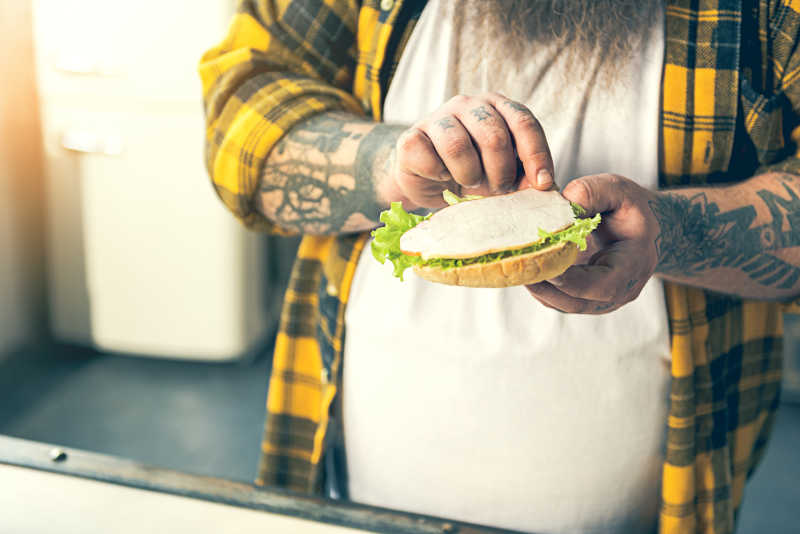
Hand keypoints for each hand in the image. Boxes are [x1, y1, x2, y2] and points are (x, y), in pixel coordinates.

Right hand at [380, 93, 554, 209]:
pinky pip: (427, 157)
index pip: (524, 122)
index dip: (536, 155)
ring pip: (457, 145)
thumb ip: (530, 178)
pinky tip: (441, 178)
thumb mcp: (507, 176)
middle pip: (493, 135)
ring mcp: (437, 117)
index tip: (542, 184)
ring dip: (468, 175)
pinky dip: (438, 176)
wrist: (430, 184)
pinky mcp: (411, 137)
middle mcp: (468, 104)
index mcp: (499, 107)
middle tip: (497, 189)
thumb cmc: (475, 176)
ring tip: (468, 183)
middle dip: (500, 172)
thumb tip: (554, 189)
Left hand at [526, 174, 660, 313]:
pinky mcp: (584, 298)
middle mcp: (618, 292)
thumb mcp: (618, 191)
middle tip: (518, 266)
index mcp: (632, 267)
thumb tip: (563, 203)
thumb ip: (593, 192)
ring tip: (516, 266)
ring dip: (538, 288)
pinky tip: (524, 267)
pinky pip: (558, 300)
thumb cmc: (631, 210)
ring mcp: (601, 300)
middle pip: (575, 301)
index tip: (542, 264)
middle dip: (544, 286)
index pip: (600, 285)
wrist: (646, 229)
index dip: (569, 279)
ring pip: (563, 304)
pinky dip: (540, 287)